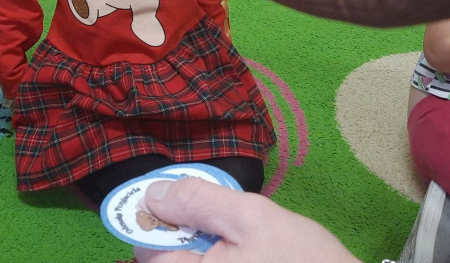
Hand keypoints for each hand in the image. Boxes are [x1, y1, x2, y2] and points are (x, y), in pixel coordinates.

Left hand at [132, 178, 357, 262]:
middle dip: (183, 231)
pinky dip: (216, 254)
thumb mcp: (251, 217)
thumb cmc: (301, 258)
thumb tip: (153, 193)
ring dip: (201, 242)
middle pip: (166, 258)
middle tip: (221, 218)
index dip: (159, 219)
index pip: (147, 250)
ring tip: (239, 238)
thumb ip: (199, 202)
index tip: (179, 198)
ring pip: (189, 260)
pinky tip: (244, 252)